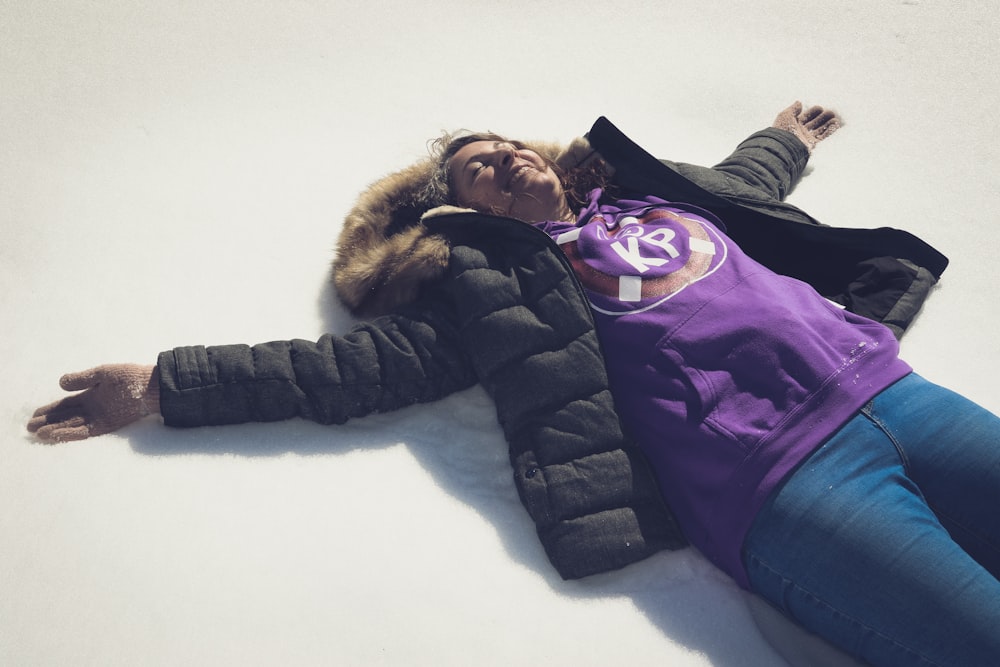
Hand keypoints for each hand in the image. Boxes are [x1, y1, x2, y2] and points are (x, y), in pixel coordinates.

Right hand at [27, 364, 159, 442]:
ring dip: (56, 429)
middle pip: (66, 416)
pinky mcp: (108, 424)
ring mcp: (99, 417)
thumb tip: (60, 383)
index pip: (66, 404)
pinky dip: (71, 433)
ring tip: (38, 434)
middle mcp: (93, 408)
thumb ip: (83, 379)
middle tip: (30, 427)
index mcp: (91, 394)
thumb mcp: (103, 374)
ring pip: (72, 425)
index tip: (35, 414)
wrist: (153, 386)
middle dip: (48, 421)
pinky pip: (85, 431)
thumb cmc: (131, 376)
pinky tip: (57, 435)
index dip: (51, 409)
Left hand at [772, 101, 840, 151]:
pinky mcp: (812, 146)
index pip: (805, 117)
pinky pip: (822, 138)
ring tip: (835, 118)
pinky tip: (836, 125)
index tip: (820, 108)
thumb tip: (799, 102)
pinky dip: (829, 132)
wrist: (784, 147)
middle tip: (831, 112)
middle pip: (814, 123)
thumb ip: (793, 108)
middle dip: (823, 118)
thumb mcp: (785, 115)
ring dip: (828, 124)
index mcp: (793, 125)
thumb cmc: (783, 130)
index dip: (813, 112)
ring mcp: (806, 139)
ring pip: (819, 130)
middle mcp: (800, 132)